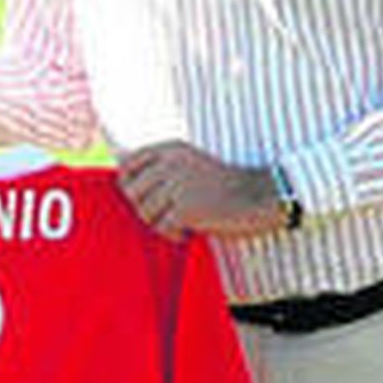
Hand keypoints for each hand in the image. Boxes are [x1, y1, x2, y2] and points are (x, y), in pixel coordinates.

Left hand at [117, 140, 286, 240]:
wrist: (260, 196)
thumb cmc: (223, 186)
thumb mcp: (189, 163)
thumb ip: (159, 167)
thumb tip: (123, 179)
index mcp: (170, 148)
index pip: (127, 165)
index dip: (131, 185)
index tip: (147, 197)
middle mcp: (170, 162)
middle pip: (131, 192)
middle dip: (145, 208)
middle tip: (168, 213)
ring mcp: (177, 184)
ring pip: (145, 212)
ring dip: (161, 223)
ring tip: (184, 220)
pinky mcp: (185, 207)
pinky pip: (163, 228)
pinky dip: (175, 234)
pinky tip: (192, 229)